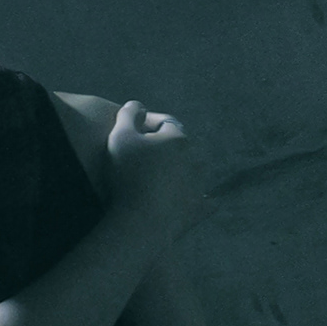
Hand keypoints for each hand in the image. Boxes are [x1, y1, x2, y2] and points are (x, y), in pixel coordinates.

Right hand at [104, 100, 203, 233]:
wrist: (143, 219)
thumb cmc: (128, 175)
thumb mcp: (119, 137)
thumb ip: (128, 115)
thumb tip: (137, 105)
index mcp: (177, 138)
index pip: (164, 124)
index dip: (148, 126)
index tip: (132, 132)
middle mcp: (194, 158)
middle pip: (181, 148)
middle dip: (167, 149)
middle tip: (145, 158)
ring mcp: (199, 185)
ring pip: (196, 172)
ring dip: (184, 172)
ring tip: (163, 180)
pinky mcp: (200, 209)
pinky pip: (207, 202)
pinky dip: (201, 200)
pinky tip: (194, 202)